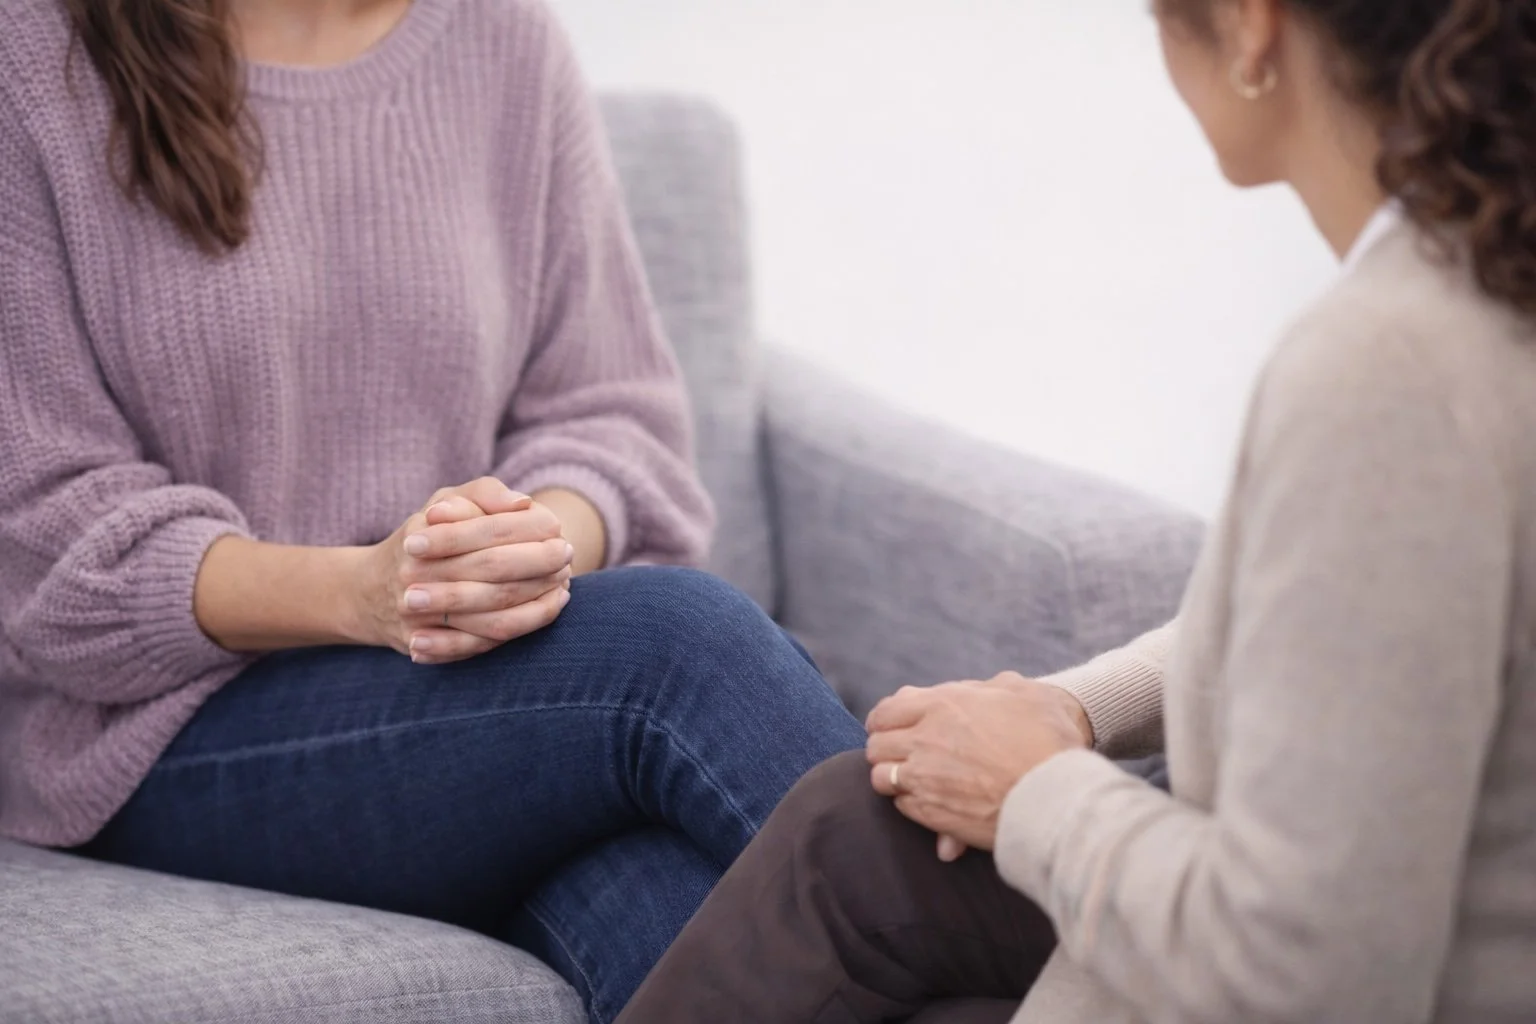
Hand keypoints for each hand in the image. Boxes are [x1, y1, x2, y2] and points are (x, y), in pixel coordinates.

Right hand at [356, 477, 572, 661]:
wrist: (371, 591)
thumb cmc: (424, 537)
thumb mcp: (444, 502)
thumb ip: (484, 493)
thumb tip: (524, 503)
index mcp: (424, 531)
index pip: (488, 530)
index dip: (529, 530)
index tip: (557, 529)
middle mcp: (417, 572)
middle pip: (494, 570)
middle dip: (539, 565)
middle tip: (567, 556)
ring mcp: (419, 612)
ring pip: (492, 614)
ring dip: (537, 602)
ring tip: (563, 586)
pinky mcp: (423, 644)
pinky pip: (481, 644)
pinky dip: (521, 629)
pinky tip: (547, 610)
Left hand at [864, 673, 1091, 853]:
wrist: (1062, 792)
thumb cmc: (1050, 737)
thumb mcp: (1021, 693)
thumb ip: (986, 691)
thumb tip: (973, 692)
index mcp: (943, 705)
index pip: (887, 711)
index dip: (885, 720)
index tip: (890, 727)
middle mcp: (925, 740)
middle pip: (876, 745)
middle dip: (886, 749)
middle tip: (903, 755)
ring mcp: (925, 779)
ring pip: (881, 778)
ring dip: (893, 778)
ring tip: (914, 780)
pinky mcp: (933, 815)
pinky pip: (903, 808)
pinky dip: (912, 805)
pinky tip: (933, 802)